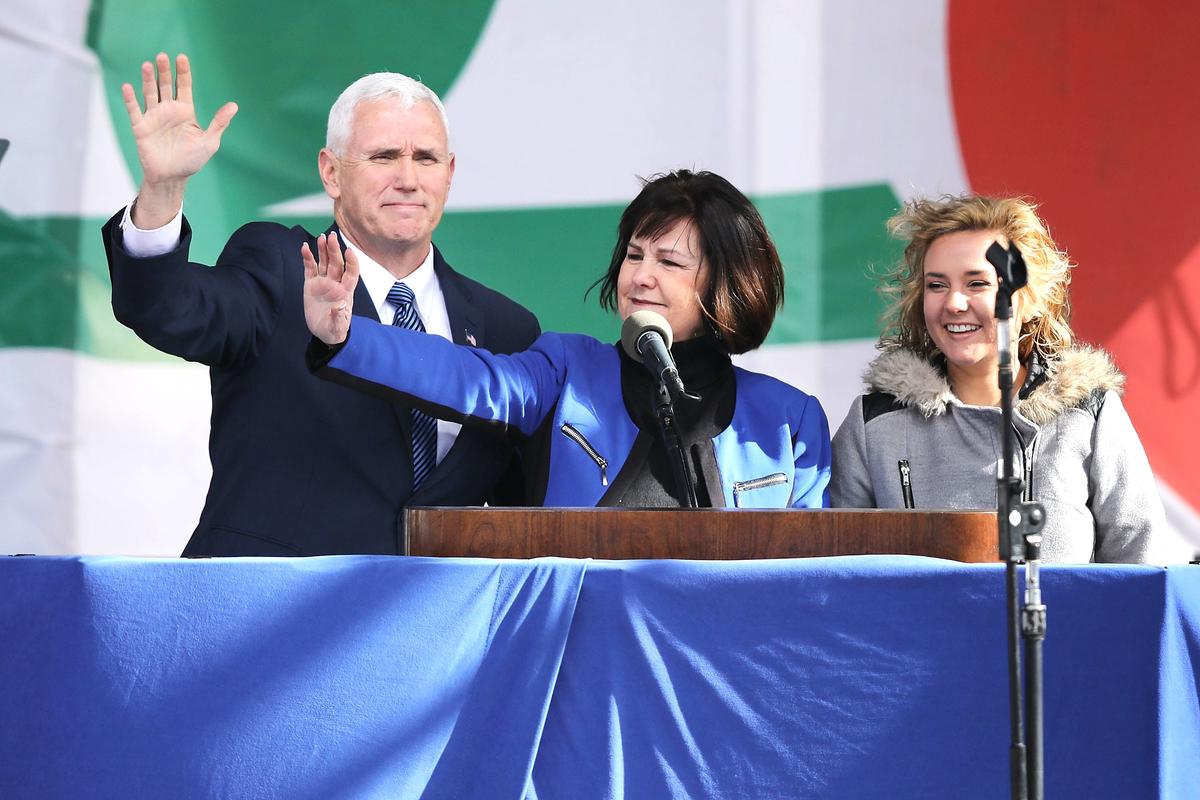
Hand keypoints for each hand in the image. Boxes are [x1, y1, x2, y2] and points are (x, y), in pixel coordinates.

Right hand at [123, 53, 237, 226]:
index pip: (183, 86)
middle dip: (164, 71)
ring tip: (148, 65)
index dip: (183, 72)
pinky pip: (134, 111)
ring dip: (148, 80)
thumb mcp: (210, 141)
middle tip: (163, 56)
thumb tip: (234, 105)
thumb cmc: (192, 160)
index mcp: (186, 111)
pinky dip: (130, 99)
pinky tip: (128, 87)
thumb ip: (219, 123)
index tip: (182, 58)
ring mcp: (154, 117)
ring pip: (149, 93)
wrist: (172, 177)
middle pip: (165, 85)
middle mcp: (168, 110)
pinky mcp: (141, 127)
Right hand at [303, 232, 359, 344]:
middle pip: (336, 263)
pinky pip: (310, 268)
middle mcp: (335, 284)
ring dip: (323, 250)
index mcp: (345, 292)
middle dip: (334, 250)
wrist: (323, 332)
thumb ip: (338, 317)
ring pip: (324, 262)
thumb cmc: (334, 330)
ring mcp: (323, 283)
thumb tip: (340, 306)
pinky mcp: (311, 284)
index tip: (349, 251)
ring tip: (321, 237)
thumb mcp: (337, 327)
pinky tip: (305, 247)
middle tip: (331, 236)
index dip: (351, 262)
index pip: (351, 273)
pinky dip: (308, 258)